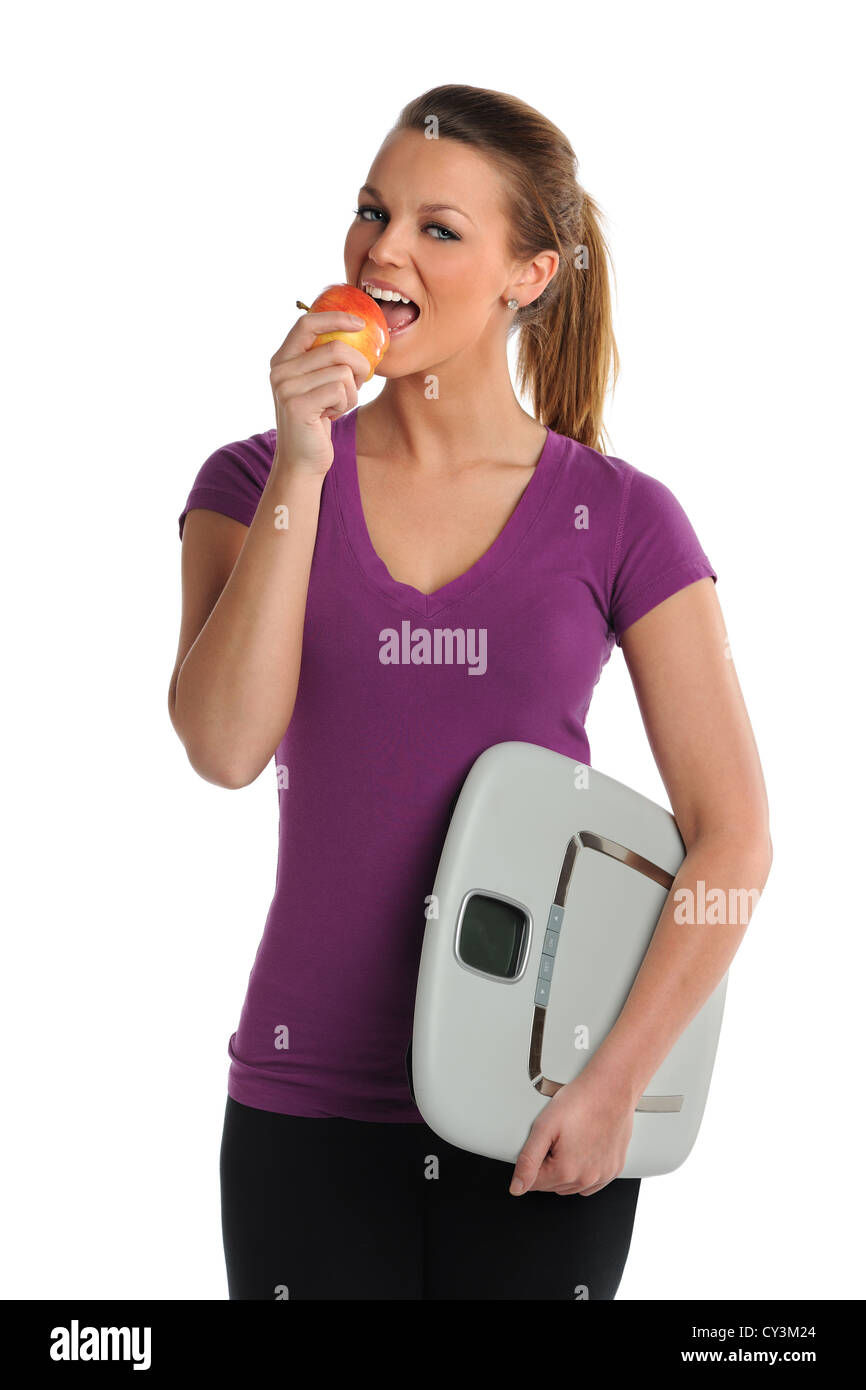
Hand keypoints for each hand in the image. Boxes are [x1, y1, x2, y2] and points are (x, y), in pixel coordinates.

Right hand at [269, 310, 371, 476]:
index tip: (360, 323)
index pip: (306, 322)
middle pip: (335, 348)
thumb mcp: (317, 384)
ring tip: (337, 406)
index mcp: (282, 359)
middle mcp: (280, 370)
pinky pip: (340, 391)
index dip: (335, 317)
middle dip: (358, 366)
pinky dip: (346, 404)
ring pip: (342, 371)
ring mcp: (286, 387)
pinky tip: (331, 416)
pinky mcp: (298, 404)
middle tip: (357, 384)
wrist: (302, 461)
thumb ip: (324, 359)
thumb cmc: (317, 421)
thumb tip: (357, 330)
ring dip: (351, 392)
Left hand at [509, 1069, 635, 1196]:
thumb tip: (517, 1187)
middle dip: (549, 1166)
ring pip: (573, 1186)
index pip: (535, 1184)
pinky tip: (584, 1150)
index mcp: (565, 1171)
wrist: (611, 1089)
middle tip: (556, 1139)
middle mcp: (586, 1179)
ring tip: (570, 1141)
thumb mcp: (544, 1126)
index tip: (543, 1143)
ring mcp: (603, 1175)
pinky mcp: (614, 1169)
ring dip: (566, 1171)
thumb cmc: (581, 1102)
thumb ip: (527, 1160)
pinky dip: (585, 1172)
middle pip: (553, 1185)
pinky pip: (593, 1183)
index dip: (533, 1162)